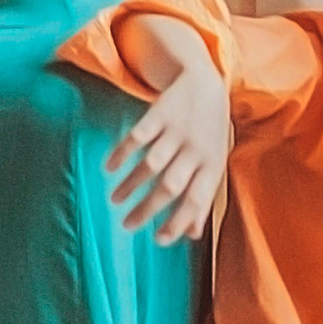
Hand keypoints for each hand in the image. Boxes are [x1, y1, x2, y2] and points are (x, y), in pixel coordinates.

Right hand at [105, 60, 229, 242]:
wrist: (206, 83)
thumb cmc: (210, 132)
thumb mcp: (214, 163)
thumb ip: (204, 198)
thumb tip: (192, 235)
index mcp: (212, 166)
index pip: (196, 201)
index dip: (178, 223)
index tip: (158, 240)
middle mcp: (196, 150)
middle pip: (170, 187)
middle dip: (147, 209)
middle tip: (127, 226)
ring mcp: (177, 131)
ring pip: (152, 164)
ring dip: (131, 184)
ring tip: (115, 201)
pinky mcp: (159, 114)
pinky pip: (138, 136)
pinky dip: (122, 153)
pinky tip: (108, 168)